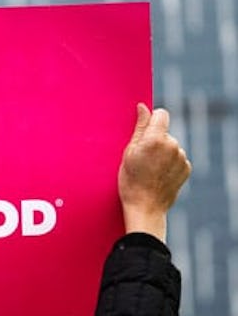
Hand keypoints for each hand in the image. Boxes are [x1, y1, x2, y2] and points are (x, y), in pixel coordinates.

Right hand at [118, 103, 191, 241]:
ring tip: (150, 169)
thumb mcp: (128, 153)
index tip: (144, 132)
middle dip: (155, 140)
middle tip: (142, 158)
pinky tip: (159, 175)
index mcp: (155, 139)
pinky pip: (177, 158)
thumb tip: (143, 108)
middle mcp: (172, 145)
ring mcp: (181, 157)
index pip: (161, 114)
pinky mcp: (186, 168)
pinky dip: (169, 163)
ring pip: (171, 146)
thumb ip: (139, 128)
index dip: (151, 120)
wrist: (145, 207)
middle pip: (165, 132)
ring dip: (162, 153)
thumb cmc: (130, 182)